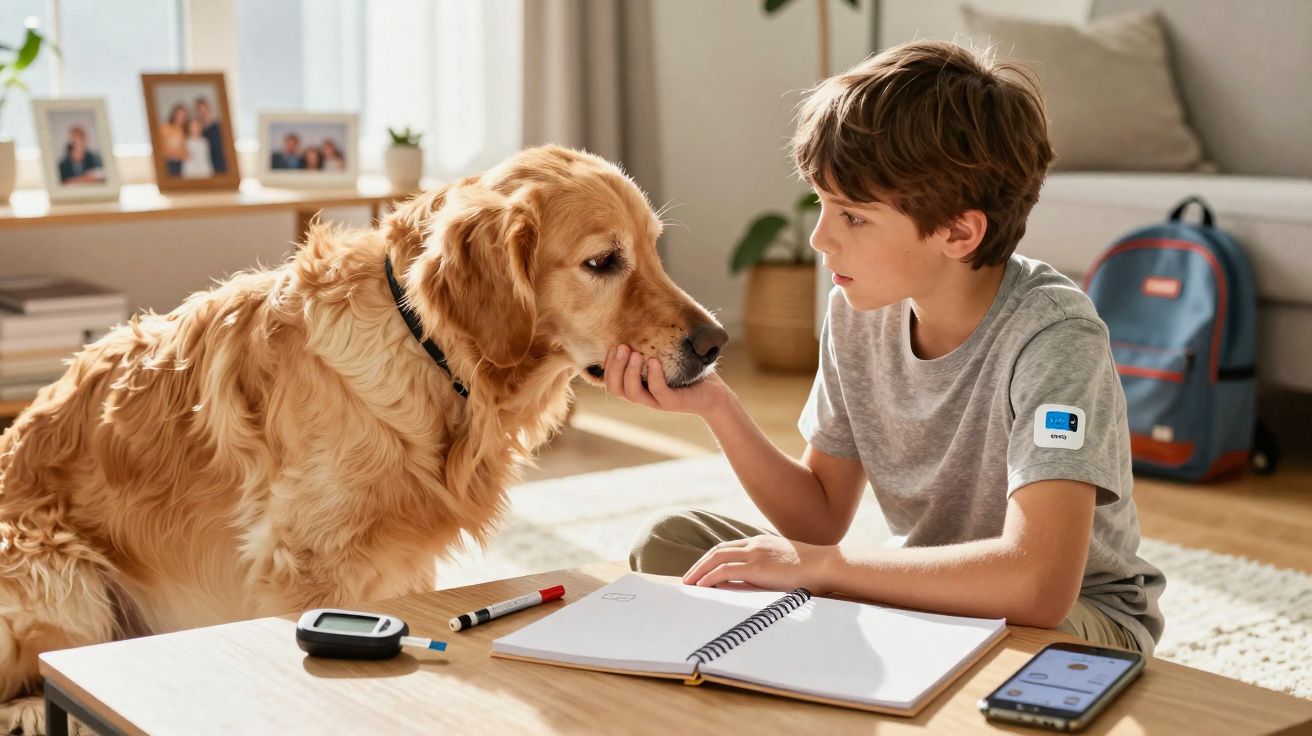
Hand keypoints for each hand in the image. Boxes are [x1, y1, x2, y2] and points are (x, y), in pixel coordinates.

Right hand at [602, 344, 731, 417]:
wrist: (713, 392)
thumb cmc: (687, 373)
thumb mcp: (664, 359)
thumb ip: (648, 348)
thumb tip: (634, 319)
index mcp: (637, 387)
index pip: (611, 382)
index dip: (607, 366)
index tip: (613, 346)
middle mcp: (643, 396)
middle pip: (616, 389)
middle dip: (614, 367)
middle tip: (621, 347)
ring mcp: (657, 401)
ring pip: (633, 394)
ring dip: (630, 372)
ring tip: (635, 353)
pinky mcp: (673, 403)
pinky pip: (659, 392)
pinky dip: (654, 376)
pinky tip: (654, 361)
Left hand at [683, 535, 838, 593]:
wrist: (826, 565)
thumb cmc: (811, 571)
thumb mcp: (784, 567)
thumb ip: (765, 571)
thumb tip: (749, 583)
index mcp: (761, 543)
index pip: (728, 548)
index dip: (711, 558)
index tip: (701, 570)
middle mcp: (754, 544)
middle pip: (717, 550)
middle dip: (699, 564)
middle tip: (688, 578)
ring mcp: (755, 553)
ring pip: (716, 558)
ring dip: (699, 571)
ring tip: (688, 584)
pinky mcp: (756, 567)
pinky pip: (724, 571)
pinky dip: (709, 577)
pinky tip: (702, 586)